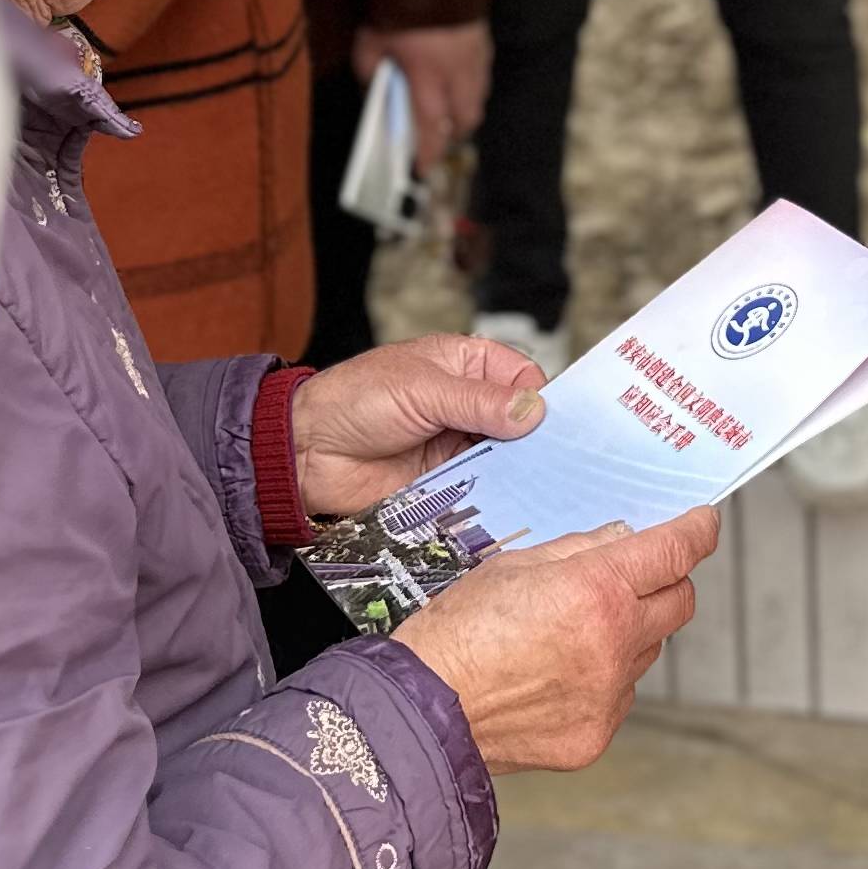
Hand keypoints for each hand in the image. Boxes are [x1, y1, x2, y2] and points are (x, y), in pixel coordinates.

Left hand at [291, 334, 547, 514]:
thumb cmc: (355, 401)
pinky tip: (515, 503)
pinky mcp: (447, 481)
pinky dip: (499, 495)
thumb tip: (533, 409)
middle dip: (538, 438)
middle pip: (521, 421)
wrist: (307, 453)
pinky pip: (484, 488)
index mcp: (465, 365)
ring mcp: (459, 444)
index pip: (522, 376)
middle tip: (560, 458)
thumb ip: (479, 402)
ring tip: (542, 485)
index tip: (557, 422)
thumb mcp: (423, 390)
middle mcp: (467, 405)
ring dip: (521, 470)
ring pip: (508, 457)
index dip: (541, 397)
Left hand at [352, 21, 491, 166]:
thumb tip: (376, 90)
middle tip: (433, 136)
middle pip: (465, 119)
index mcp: (429, 76)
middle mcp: (458, 73)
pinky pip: (482, 74)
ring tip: (444, 107)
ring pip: (478, 98)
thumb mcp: (370, 40)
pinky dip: (471, 85)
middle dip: (450, 134)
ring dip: (462, 110)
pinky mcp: (483, 40)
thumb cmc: (398, 6)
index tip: (421, 167)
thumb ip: (371, 71)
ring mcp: (476, 56)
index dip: (428, 152)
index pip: (431, 128)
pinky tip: (456, 76)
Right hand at [393, 508, 720, 772]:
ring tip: (569, 633)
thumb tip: (623, 541)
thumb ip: (579, 551)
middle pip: (679, 602)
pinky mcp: (595, 735)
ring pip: (648, 651)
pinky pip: (620, 695)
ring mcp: (609, 696)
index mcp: (595, 591)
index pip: (674, 553)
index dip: (696, 532)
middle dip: (667, 582)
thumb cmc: (456, 634)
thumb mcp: (513, 565)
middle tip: (637, 576)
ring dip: (629, 632)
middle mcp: (613, 644)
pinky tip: (556, 675)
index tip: (702, 524)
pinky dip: (602, 678)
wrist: (424, 713)